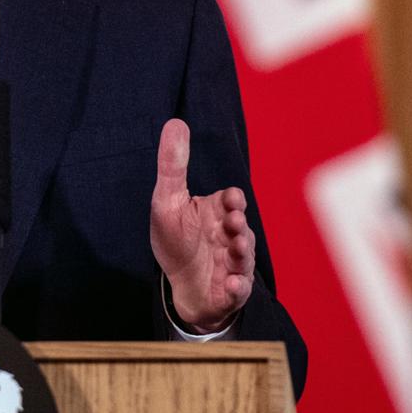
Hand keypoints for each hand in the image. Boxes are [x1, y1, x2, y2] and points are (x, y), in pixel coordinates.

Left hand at [149, 118, 254, 332]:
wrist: (180, 286)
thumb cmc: (176, 239)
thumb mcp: (167, 200)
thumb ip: (173, 165)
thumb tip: (175, 122)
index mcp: (218, 212)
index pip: (232, 200)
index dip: (233, 200)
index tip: (230, 199)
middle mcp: (231, 236)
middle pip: (241, 228)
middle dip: (239, 226)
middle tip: (234, 223)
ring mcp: (235, 264)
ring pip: (243, 258)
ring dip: (241, 254)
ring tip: (237, 249)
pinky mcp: (231, 291)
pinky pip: (238, 290)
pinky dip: (237, 287)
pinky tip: (231, 284)